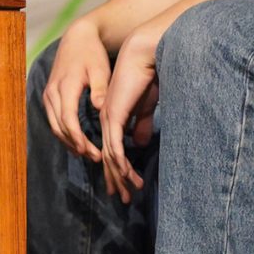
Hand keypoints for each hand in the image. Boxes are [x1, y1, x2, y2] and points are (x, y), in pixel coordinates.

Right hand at [39, 18, 112, 162]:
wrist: (77, 38)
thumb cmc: (92, 54)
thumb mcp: (100, 69)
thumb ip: (100, 89)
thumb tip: (100, 108)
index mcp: (65, 86)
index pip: (68, 118)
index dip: (77, 137)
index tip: (91, 151)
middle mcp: (52, 92)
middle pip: (59, 126)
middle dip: (75, 144)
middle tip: (94, 158)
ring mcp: (48, 94)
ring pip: (54, 125)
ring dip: (68, 142)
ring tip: (87, 154)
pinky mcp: (49, 96)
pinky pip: (53, 120)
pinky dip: (63, 133)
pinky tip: (77, 143)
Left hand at [98, 26, 161, 203]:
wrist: (143, 54)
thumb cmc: (147, 75)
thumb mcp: (145, 105)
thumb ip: (141, 123)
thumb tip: (140, 142)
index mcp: (112, 116)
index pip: (112, 149)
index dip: (117, 170)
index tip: (125, 186)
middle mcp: (106, 120)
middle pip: (108, 158)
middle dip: (116, 180)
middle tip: (124, 198)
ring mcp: (108, 119)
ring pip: (111, 156)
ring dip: (120, 177)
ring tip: (129, 193)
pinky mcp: (114, 117)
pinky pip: (116, 146)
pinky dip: (120, 164)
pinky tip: (126, 176)